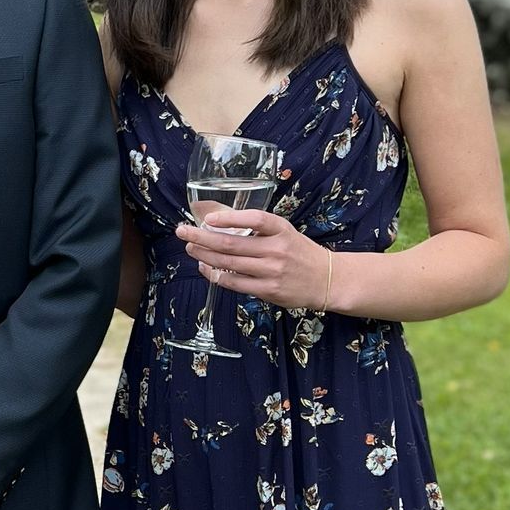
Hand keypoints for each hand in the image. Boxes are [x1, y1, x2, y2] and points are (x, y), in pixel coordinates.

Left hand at [177, 204, 333, 309]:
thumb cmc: (300, 253)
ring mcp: (272, 272)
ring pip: (229, 264)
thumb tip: (219, 223)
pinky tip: (206, 268)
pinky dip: (216, 275)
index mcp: (282, 230)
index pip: (255, 219)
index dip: (230, 218)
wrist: (326, 279)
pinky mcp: (268, 291)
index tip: (208, 218)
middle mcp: (277, 250)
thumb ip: (258, 228)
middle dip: (202, 237)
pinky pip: (235, 283)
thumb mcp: (284, 232)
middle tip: (183, 231)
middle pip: (232, 243)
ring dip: (204, 256)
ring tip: (190, 248)